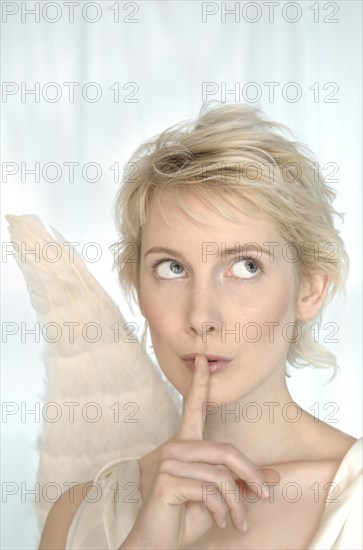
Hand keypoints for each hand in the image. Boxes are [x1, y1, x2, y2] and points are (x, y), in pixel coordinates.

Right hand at [120, 354, 276, 548]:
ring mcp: (170, 462)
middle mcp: (176, 447)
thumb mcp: (222, 498)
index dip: (199, 382)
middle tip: (266, 495)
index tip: (202, 359)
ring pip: (221, 475)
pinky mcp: (168, 480)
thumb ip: (242, 483)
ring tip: (237, 522)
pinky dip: (222, 510)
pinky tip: (219, 521)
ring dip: (236, 503)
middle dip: (251, 474)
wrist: (160, 543)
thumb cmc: (187, 517)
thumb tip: (273, 476)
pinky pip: (209, 490)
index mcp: (186, 444)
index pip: (193, 406)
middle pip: (226, 450)